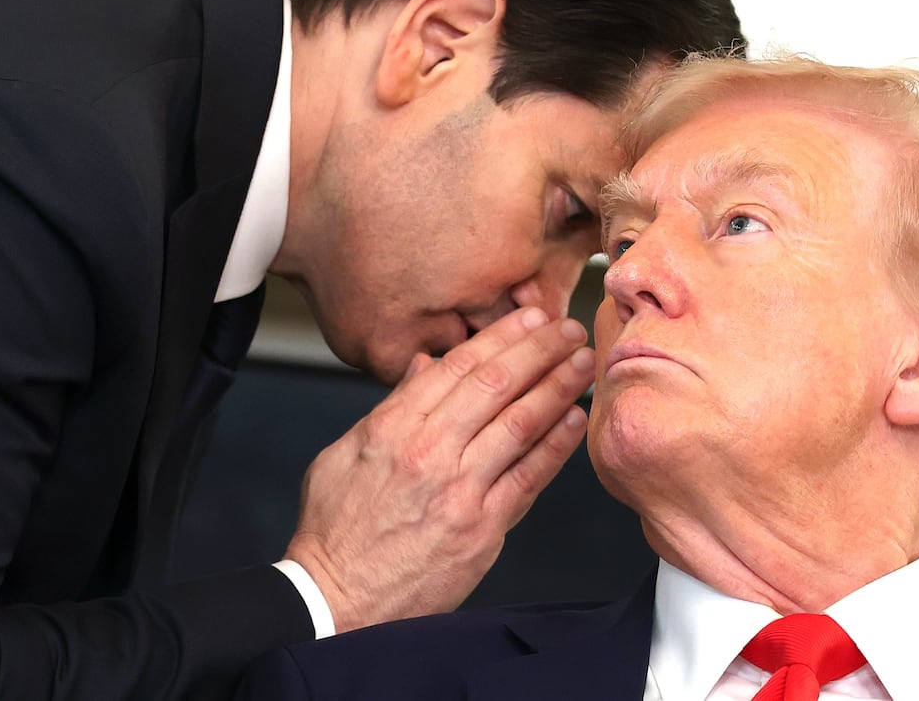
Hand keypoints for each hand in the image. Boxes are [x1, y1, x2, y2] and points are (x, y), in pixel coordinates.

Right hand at [283, 307, 594, 632]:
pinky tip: (574, 419)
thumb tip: (426, 368)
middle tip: (567, 329)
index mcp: (392, 428)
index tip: (528, 318)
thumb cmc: (336, 531)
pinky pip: (529, 477)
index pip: (457, 366)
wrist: (337, 599)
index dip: (500, 336)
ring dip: (558, 387)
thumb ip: (391, 408)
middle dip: (539, 349)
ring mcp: (459, 491)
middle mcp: (428, 452)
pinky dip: (556, 445)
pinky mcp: (482, 529)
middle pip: (496, 384)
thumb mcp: (345, 454)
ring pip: (520, 423)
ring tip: (583, 364)